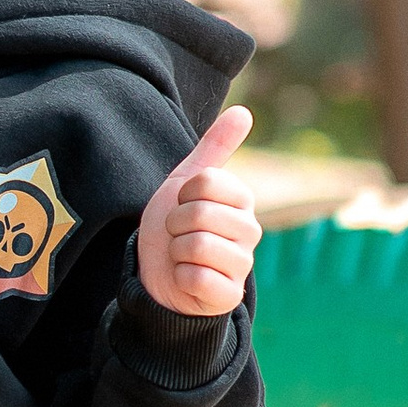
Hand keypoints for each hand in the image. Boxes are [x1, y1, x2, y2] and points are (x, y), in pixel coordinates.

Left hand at [136, 105, 258, 319]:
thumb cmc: (175, 225)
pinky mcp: (229, 295)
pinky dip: (180, 277)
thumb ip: (215, 147)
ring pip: (198, 245)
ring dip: (176, 251)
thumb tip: (244, 111)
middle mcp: (250, 230)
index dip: (182, 194)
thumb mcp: (187, 181)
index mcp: (242, 200)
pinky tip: (186, 278)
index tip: (182, 205)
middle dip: (175, 223)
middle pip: (199, 213)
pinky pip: (197, 278)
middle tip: (178, 233)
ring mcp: (242, 264)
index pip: (205, 182)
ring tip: (181, 255)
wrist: (157, 274)